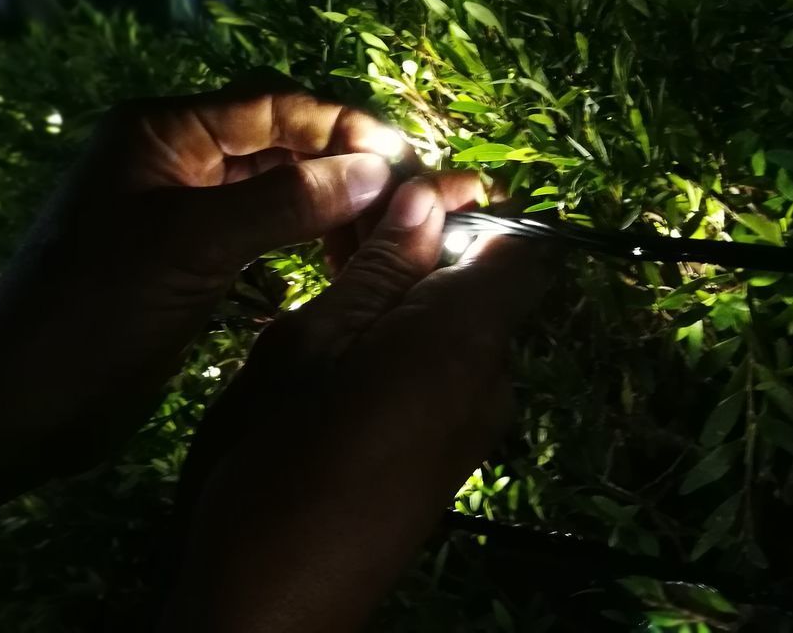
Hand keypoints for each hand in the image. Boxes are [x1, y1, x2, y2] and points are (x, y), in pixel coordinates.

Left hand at [0, 74, 408, 469]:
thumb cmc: (95, 311)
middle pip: (279, 142)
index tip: (407, 160)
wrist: (21, 401)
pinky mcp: (189, 259)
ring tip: (386, 234)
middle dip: (344, 166)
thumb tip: (375, 168)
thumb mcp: (192, 247)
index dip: (344, 127)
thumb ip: (285, 202)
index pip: (273, 105)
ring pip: (274, 188)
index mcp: (162, 129)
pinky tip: (342, 259)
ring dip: (330, 205)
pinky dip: (303, 238)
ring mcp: (181, 209)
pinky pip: (260, 231)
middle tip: (410, 203)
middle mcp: (174, 157)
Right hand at [164, 175, 552, 632]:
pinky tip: (338, 367)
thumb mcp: (308, 347)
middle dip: (425, 257)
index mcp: (464, 341)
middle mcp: (491, 383)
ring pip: (458, 336)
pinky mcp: (449, 465)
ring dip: (406, 306)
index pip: (525, 248)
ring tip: (327, 307)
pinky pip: (445, 382)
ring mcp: (474, 432)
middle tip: (341, 246)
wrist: (268, 608)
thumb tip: (425, 200)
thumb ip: (377, 273)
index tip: (403, 200)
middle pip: (486, 290)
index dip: (473, 213)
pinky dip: (405, 354)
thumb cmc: (272, 461)